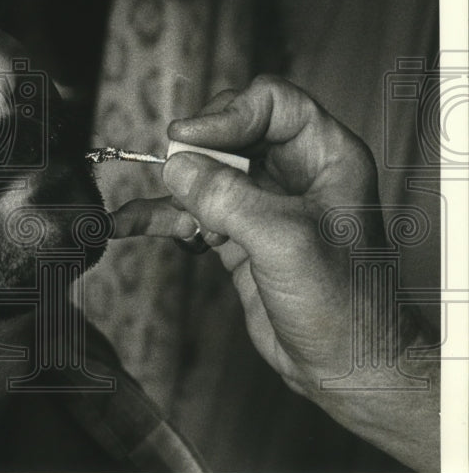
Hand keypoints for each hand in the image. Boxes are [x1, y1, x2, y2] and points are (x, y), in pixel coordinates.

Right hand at [112, 74, 438, 470]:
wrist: (345, 369)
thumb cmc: (344, 307)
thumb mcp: (285, 242)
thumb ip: (227, 199)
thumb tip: (176, 167)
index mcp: (326, 156)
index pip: (272, 102)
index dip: (229, 113)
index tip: (190, 138)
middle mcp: (294, 171)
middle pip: (231, 131)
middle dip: (196, 152)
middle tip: (173, 172)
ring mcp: (263, 202)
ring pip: (205, 172)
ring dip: (168, 189)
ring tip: (137, 213)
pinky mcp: (237, 234)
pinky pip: (191, 210)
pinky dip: (159, 217)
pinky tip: (127, 224)